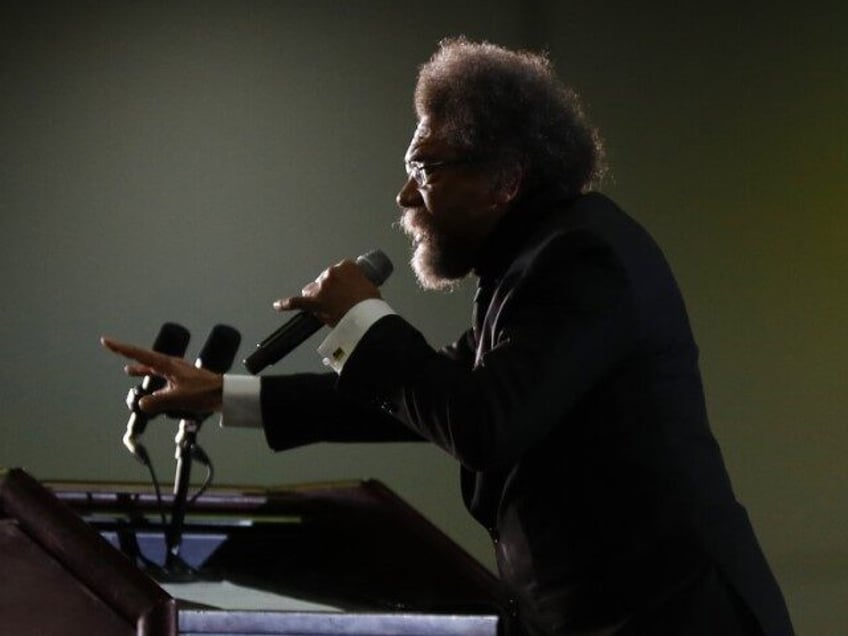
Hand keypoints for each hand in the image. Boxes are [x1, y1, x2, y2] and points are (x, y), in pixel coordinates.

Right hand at [101, 337, 223, 414]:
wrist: (225, 393)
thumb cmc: (205, 393)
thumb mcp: (179, 398)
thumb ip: (158, 401)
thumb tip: (141, 403)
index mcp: (168, 364)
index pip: (139, 354)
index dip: (121, 348)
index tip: (106, 341)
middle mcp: (170, 364)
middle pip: (143, 356)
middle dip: (127, 352)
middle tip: (111, 346)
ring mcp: (176, 370)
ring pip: (153, 366)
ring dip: (140, 367)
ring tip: (127, 369)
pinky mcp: (181, 378)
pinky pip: (161, 375)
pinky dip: (153, 377)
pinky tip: (153, 385)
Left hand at [273, 259, 380, 325]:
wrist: (366, 318)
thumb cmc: (371, 305)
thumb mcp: (371, 287)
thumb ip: (360, 284)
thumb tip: (355, 291)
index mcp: (347, 267)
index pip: (343, 269)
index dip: (345, 280)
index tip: (348, 286)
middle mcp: (331, 274)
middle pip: (327, 278)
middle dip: (332, 288)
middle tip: (342, 300)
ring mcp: (321, 288)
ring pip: (314, 288)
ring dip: (318, 294)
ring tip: (327, 304)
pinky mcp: (314, 303)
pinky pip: (296, 302)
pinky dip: (287, 304)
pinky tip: (278, 305)